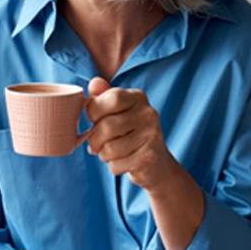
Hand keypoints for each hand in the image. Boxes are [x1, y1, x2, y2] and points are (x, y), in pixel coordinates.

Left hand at [86, 77, 179, 191]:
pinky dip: (113, 166)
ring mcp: (151, 135)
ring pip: (110, 148)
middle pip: (107, 126)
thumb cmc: (129, 134)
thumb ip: (103, 96)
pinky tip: (123, 162)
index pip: (111, 98)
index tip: (94, 120)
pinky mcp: (149, 157)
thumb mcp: (116, 112)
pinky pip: (117, 164)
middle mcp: (148, 113)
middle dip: (94, 140)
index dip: (94, 111)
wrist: (156, 164)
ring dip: (103, 155)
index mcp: (138, 97)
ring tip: (110, 152)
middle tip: (96, 144)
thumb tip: (94, 82)